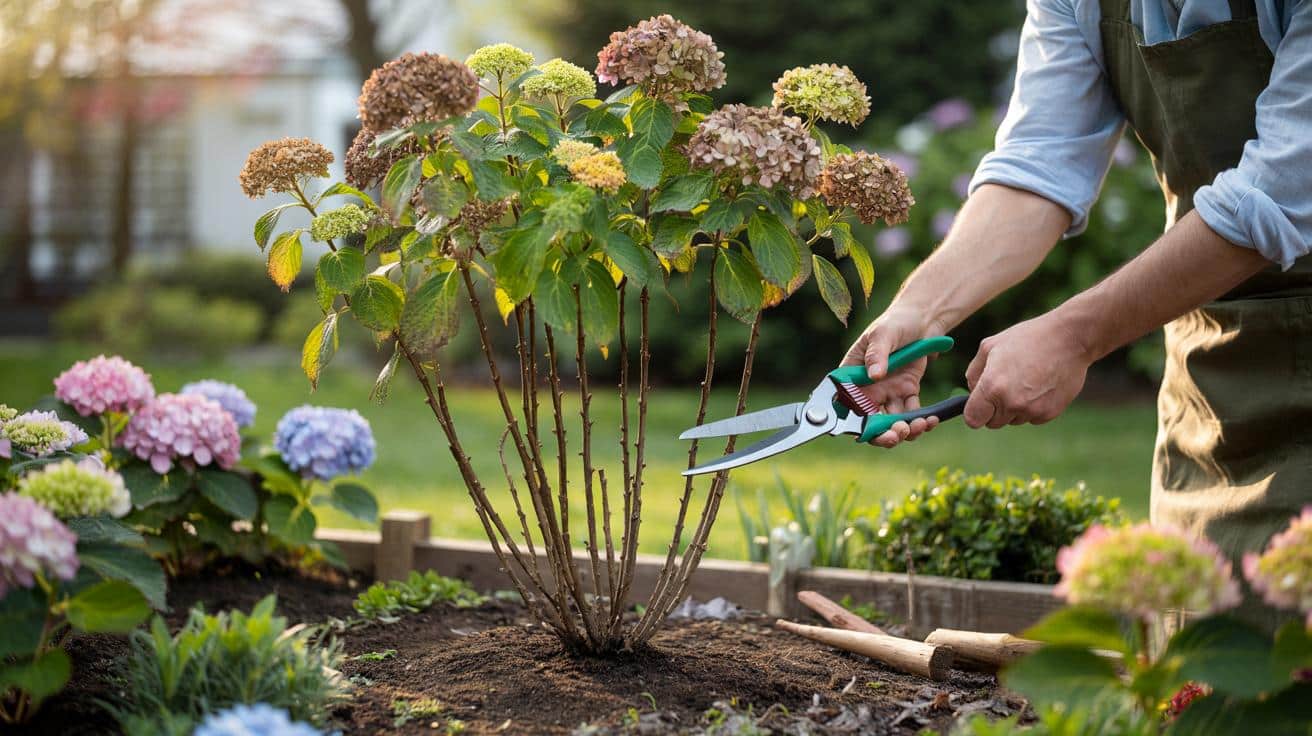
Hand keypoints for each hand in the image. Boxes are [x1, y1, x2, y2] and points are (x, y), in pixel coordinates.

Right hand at [840, 308, 941, 447]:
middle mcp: (868, 387)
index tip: (865, 431)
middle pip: (867, 420)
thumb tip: (873, 375)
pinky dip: (920, 420)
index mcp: (852, 374)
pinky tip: (930, 419)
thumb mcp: (883, 334)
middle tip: (896, 435)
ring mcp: (887, 392)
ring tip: (918, 426)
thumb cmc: (896, 322)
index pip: (845, 402)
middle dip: (881, 434)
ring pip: (891, 421)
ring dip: (903, 430)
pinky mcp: (907, 392)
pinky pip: (912, 412)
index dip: (850, 421)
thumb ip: (876, 354)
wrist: (923, 319)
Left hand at [963, 313, 1091, 428]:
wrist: (1069, 339)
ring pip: (1013, 420)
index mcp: (992, 386)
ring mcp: (1032, 410)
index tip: (979, 404)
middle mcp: (1011, 403)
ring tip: (1026, 381)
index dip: (974, 412)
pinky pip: (1032, 418)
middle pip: (992, 423)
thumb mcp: (991, 346)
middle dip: (994, 409)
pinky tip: (1040, 385)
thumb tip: (971, 391)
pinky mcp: (1049, 413)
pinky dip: (1033, 407)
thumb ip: (974, 372)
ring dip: (1014, 408)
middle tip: (1005, 385)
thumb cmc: (1027, 338)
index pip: (973, 419)